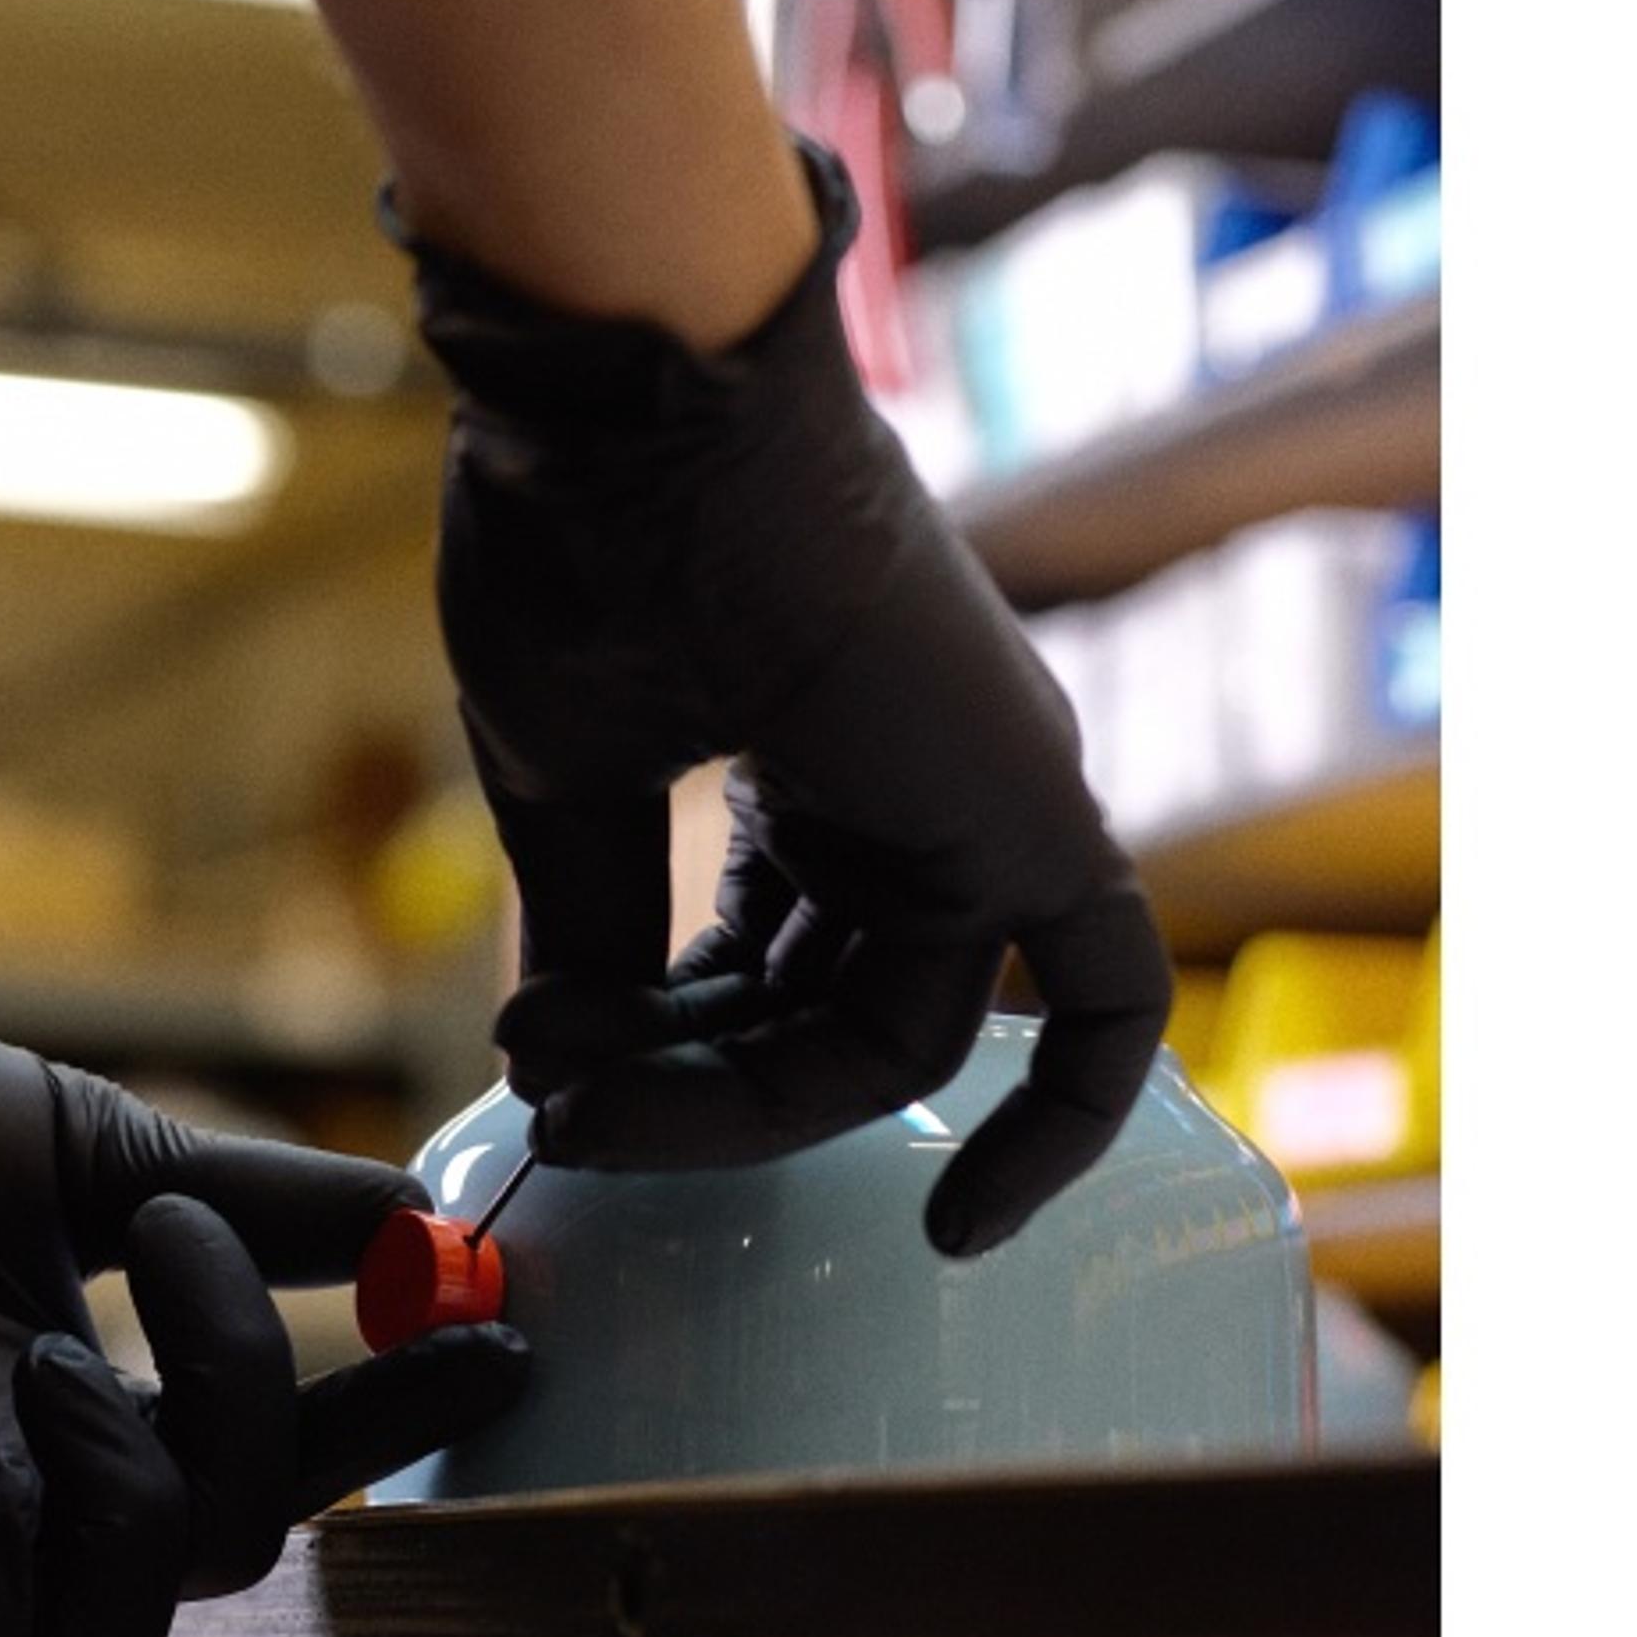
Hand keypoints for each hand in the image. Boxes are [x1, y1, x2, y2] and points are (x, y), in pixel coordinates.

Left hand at [0, 963, 528, 1636]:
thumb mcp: (76, 1144)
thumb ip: (243, 1201)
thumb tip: (421, 1214)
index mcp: (101, 1413)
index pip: (280, 1466)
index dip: (394, 1424)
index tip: (497, 1338)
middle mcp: (26, 1501)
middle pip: (218, 1566)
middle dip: (250, 1411)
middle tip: (169, 1246)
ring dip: (132, 1514)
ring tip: (53, 1359)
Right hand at [399, 138, 1172, 1255]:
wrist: (636, 409)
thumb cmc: (587, 544)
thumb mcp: (571, 782)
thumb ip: (601, 928)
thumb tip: (572, 1066)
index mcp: (824, 754)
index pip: (768, 973)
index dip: (655, 1051)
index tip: (538, 1066)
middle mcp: (923, 780)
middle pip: (822, 1019)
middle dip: (681, 1091)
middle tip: (557, 1104)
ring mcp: (988, 795)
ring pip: (896, 1038)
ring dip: (739, 1105)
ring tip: (594, 1099)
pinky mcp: (1034, 812)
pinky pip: (1098, 1005)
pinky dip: (1061, 1121)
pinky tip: (963, 1227)